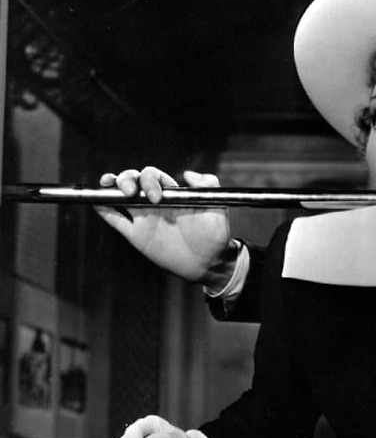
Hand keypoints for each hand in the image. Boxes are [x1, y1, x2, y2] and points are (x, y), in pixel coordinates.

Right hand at [94, 167, 237, 288]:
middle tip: (132, 192)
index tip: (157, 196)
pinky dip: (103, 209)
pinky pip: (115, 220)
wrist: (208, 263)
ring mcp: (143, 218)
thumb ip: (208, 187)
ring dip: (112, 186)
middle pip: (134, 180)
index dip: (151, 180)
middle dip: (128, 179)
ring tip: (107, 184)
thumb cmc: (215, 236)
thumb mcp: (218, 208)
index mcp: (173, 194)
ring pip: (121, 196)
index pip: (154, 176)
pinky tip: (96, 201)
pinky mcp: (136, 235)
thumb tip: (188, 174)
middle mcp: (155, 203)